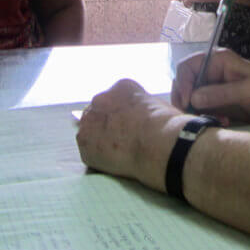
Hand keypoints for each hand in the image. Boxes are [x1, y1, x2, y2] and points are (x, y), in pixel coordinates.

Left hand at [76, 79, 191, 191]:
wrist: (158, 143)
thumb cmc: (166, 125)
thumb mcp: (156, 104)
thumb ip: (139, 107)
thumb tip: (138, 118)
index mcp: (120, 87)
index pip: (114, 100)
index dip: (121, 115)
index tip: (130, 125)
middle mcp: (100, 99)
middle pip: (98, 112)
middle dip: (107, 125)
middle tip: (121, 139)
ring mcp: (89, 121)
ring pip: (90, 131)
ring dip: (99, 140)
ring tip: (118, 152)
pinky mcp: (84, 142)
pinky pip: (88, 151)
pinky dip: (97, 157)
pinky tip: (114, 161)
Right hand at [171, 49, 249, 123]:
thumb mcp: (247, 91)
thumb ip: (221, 94)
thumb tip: (194, 98)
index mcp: (217, 60)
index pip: (187, 67)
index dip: (183, 84)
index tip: (188, 102)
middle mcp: (211, 71)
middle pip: (183, 83)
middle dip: (185, 100)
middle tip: (192, 116)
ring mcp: (212, 86)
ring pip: (190, 98)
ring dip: (196, 111)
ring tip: (213, 119)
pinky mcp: (216, 100)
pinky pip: (201, 108)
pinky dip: (206, 116)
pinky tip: (222, 121)